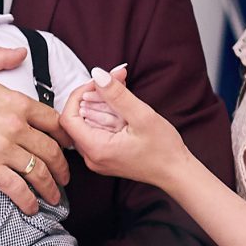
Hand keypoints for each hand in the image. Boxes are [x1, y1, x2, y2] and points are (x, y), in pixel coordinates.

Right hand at [0, 47, 69, 215]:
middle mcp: (16, 126)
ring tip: (54, 198)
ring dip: (51, 188)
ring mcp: (3, 148)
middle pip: (52, 151)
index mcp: (16, 103)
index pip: (54, 122)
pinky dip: (28, 201)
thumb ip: (0, 57)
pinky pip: (17, 188)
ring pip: (39, 172)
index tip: (67, 147)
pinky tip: (32, 208)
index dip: (65, 137)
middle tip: (64, 177)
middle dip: (62, 168)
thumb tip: (20, 51)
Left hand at [57, 66, 191, 187]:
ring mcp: (97, 158)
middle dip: (96, 95)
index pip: (69, 117)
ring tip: (122, 92)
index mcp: (96, 149)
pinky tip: (123, 108)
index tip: (98, 83)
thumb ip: (117, 95)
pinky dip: (108, 116)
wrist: (176, 171)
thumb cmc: (163, 149)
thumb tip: (97, 74)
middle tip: (117, 80)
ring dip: (103, 104)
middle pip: (79, 118)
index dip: (79, 94)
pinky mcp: (105, 156)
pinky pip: (98, 131)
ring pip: (89, 123)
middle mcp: (92, 157)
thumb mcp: (142, 116)